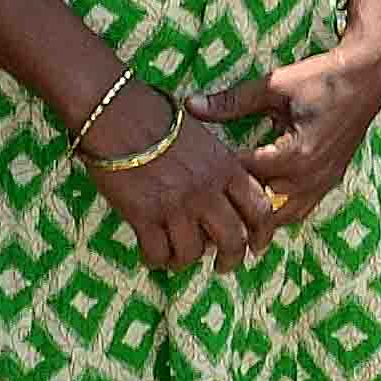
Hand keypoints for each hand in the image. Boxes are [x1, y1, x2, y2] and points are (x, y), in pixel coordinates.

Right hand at [86, 93, 278, 269]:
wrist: (117, 113)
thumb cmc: (158, 117)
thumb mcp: (203, 137)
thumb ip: (218, 167)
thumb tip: (222, 197)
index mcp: (226, 167)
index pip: (260, 208)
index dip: (263, 233)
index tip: (256, 245)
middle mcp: (207, 190)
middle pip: (233, 240)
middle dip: (232, 259)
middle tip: (224, 266)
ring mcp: (176, 205)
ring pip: (194, 253)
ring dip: (186, 262)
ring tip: (178, 260)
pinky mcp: (144, 215)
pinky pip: (157, 253)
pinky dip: (156, 260)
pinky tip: (151, 255)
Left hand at [186, 2, 380, 222]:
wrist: (368, 76)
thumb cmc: (321, 78)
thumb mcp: (274, 86)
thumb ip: (232, 102)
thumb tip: (190, 106)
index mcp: (295, 154)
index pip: (245, 177)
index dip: (218, 178)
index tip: (195, 176)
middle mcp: (311, 176)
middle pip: (263, 207)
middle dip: (236, 206)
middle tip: (206, 205)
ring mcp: (324, 181)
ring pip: (284, 217)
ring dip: (260, 217)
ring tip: (231, 215)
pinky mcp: (331, 179)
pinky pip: (302, 209)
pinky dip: (280, 211)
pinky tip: (261, 206)